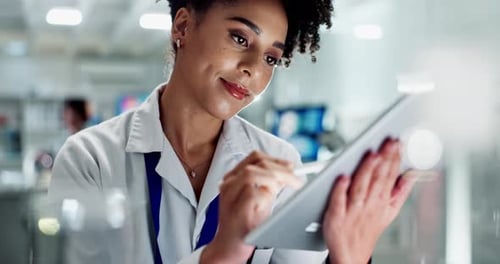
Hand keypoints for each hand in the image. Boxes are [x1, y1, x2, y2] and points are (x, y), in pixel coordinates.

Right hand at [201, 151, 302, 263]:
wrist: (229, 246)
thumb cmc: (245, 223)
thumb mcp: (260, 197)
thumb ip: (270, 183)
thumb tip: (287, 170)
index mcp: (234, 177)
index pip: (255, 157)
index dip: (275, 159)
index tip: (290, 166)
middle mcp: (229, 184)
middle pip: (256, 163)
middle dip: (281, 169)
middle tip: (296, 179)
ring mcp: (229, 196)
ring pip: (252, 174)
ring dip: (274, 179)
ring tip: (283, 190)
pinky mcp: (234, 210)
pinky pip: (252, 194)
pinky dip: (265, 196)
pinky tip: (268, 204)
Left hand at [323, 139, 416, 263]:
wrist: (351, 255)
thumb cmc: (367, 230)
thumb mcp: (390, 212)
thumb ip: (400, 191)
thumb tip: (411, 174)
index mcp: (382, 202)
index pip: (390, 176)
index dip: (394, 159)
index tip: (397, 143)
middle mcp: (369, 205)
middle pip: (378, 179)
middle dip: (385, 159)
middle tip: (389, 143)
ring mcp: (352, 210)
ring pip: (361, 187)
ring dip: (367, 170)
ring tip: (372, 154)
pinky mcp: (336, 216)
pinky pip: (339, 201)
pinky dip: (341, 189)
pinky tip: (343, 177)